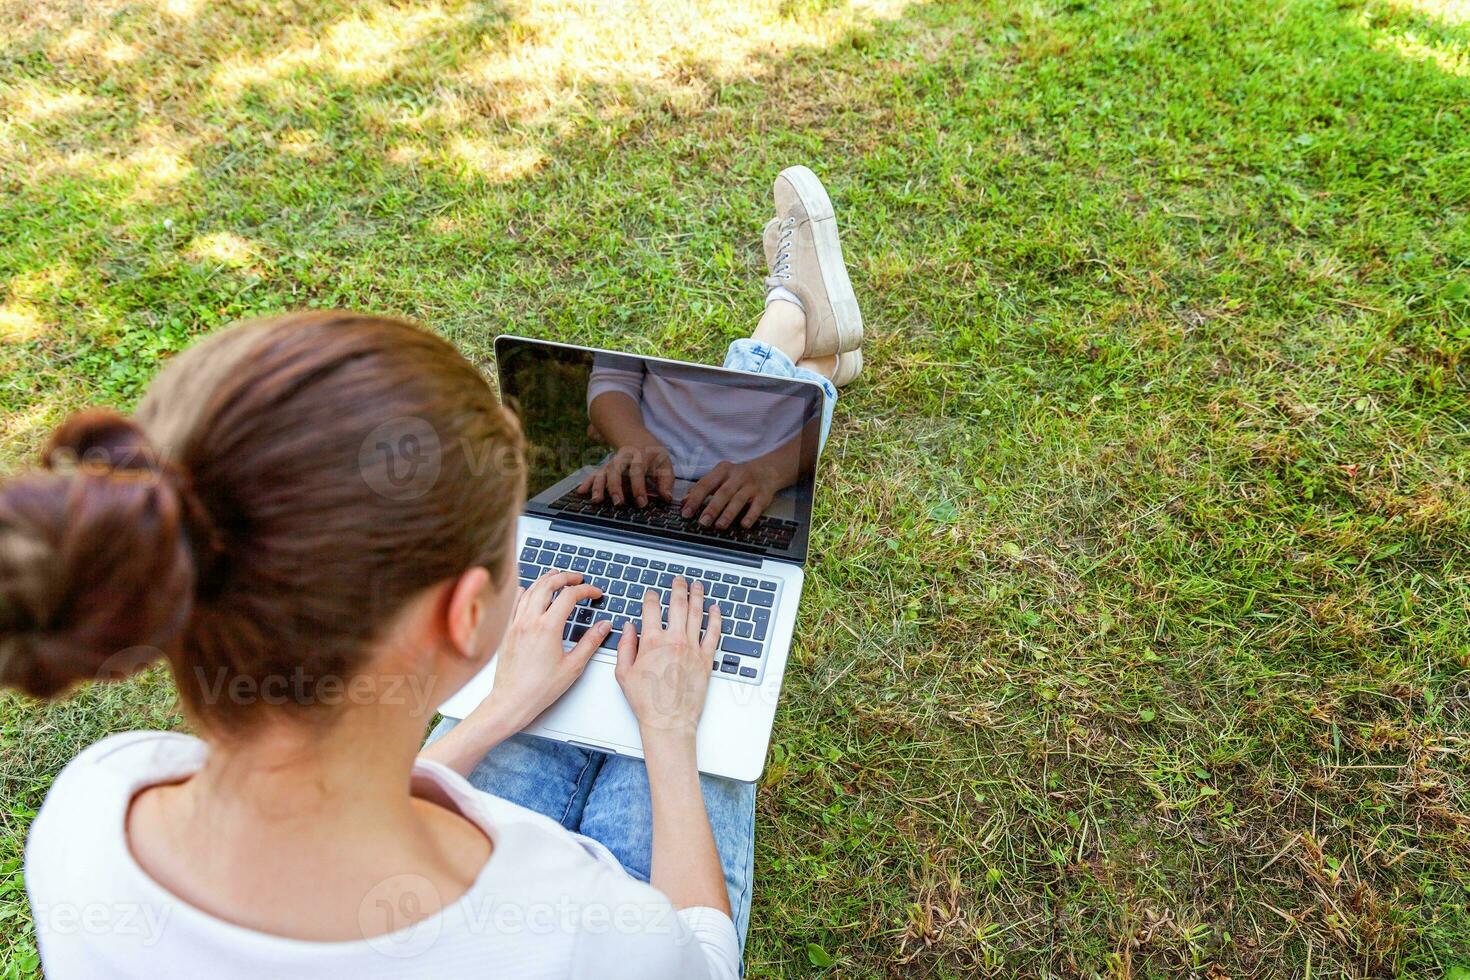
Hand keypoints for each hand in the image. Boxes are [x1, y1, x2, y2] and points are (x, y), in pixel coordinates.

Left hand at [470, 571, 610, 731]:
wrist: (511, 701)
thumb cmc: (539, 689)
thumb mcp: (573, 667)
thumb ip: (590, 642)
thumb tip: (604, 626)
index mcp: (548, 628)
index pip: (569, 596)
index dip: (586, 590)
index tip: (595, 593)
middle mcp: (530, 621)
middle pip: (548, 585)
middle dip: (566, 577)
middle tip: (578, 578)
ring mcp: (515, 624)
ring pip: (530, 590)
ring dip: (546, 580)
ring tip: (557, 578)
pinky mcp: (507, 631)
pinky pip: (515, 602)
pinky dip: (525, 591)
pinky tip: (530, 591)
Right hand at [577, 444, 674, 506]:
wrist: (635, 436)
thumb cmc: (653, 454)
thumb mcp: (664, 462)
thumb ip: (666, 480)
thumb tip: (666, 498)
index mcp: (640, 456)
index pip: (638, 471)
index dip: (639, 487)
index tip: (641, 503)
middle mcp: (624, 458)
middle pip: (616, 470)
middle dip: (616, 486)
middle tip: (618, 503)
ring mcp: (612, 462)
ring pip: (603, 472)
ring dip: (598, 486)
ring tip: (596, 500)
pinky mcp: (605, 467)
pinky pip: (595, 474)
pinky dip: (587, 482)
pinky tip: (580, 491)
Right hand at [615, 577, 720, 736]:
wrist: (668, 721)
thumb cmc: (646, 701)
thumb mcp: (624, 673)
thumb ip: (626, 646)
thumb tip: (628, 628)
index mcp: (652, 642)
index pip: (651, 609)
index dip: (651, 597)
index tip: (651, 594)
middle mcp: (675, 641)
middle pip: (677, 605)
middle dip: (678, 588)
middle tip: (679, 580)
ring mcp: (692, 649)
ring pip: (697, 614)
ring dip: (697, 596)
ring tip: (697, 586)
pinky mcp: (706, 659)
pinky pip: (714, 633)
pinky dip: (716, 619)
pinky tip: (716, 610)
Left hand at [680, 459, 782, 528]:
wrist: (767, 470)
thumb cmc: (737, 476)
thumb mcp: (720, 476)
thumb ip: (702, 488)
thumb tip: (684, 502)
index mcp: (722, 470)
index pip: (706, 484)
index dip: (695, 499)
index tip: (686, 512)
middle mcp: (737, 476)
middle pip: (723, 493)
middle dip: (712, 508)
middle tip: (702, 522)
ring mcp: (751, 486)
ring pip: (739, 500)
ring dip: (728, 514)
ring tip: (719, 525)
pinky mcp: (763, 495)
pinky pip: (757, 506)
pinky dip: (750, 516)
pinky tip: (744, 525)